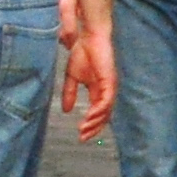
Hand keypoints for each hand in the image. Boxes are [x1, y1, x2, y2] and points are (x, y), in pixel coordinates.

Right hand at [65, 20, 116, 139]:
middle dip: (93, 128)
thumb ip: (69, 93)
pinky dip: (99, 110)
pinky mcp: (110, 82)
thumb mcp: (71, 76)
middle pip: (103, 117)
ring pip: (106, 112)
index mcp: (98, 92)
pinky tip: (90, 116)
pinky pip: (106, 101)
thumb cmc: (82, 54)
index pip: (97, 114)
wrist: (87, 38)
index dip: (90, 126)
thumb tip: (66, 110)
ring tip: (84, 129)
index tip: (79, 136)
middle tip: (82, 138)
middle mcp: (106, 93)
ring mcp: (109, 88)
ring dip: (95, 122)